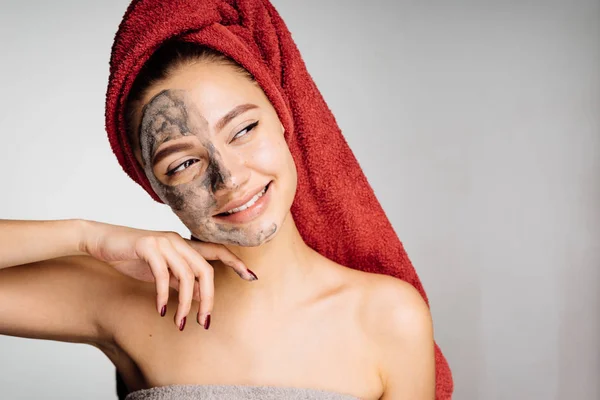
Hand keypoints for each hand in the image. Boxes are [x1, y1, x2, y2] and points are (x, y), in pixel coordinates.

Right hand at [80, 220, 255, 329]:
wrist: (99, 240)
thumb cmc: (131, 256)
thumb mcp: (159, 271)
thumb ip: (180, 280)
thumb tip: (201, 296)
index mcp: (184, 244)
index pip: (217, 251)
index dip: (236, 263)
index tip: (251, 278)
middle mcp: (178, 241)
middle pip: (205, 270)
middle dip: (208, 298)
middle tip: (205, 321)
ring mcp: (164, 242)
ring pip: (186, 274)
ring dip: (186, 303)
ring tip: (181, 323)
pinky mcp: (147, 246)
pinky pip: (163, 274)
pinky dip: (164, 295)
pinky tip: (161, 310)